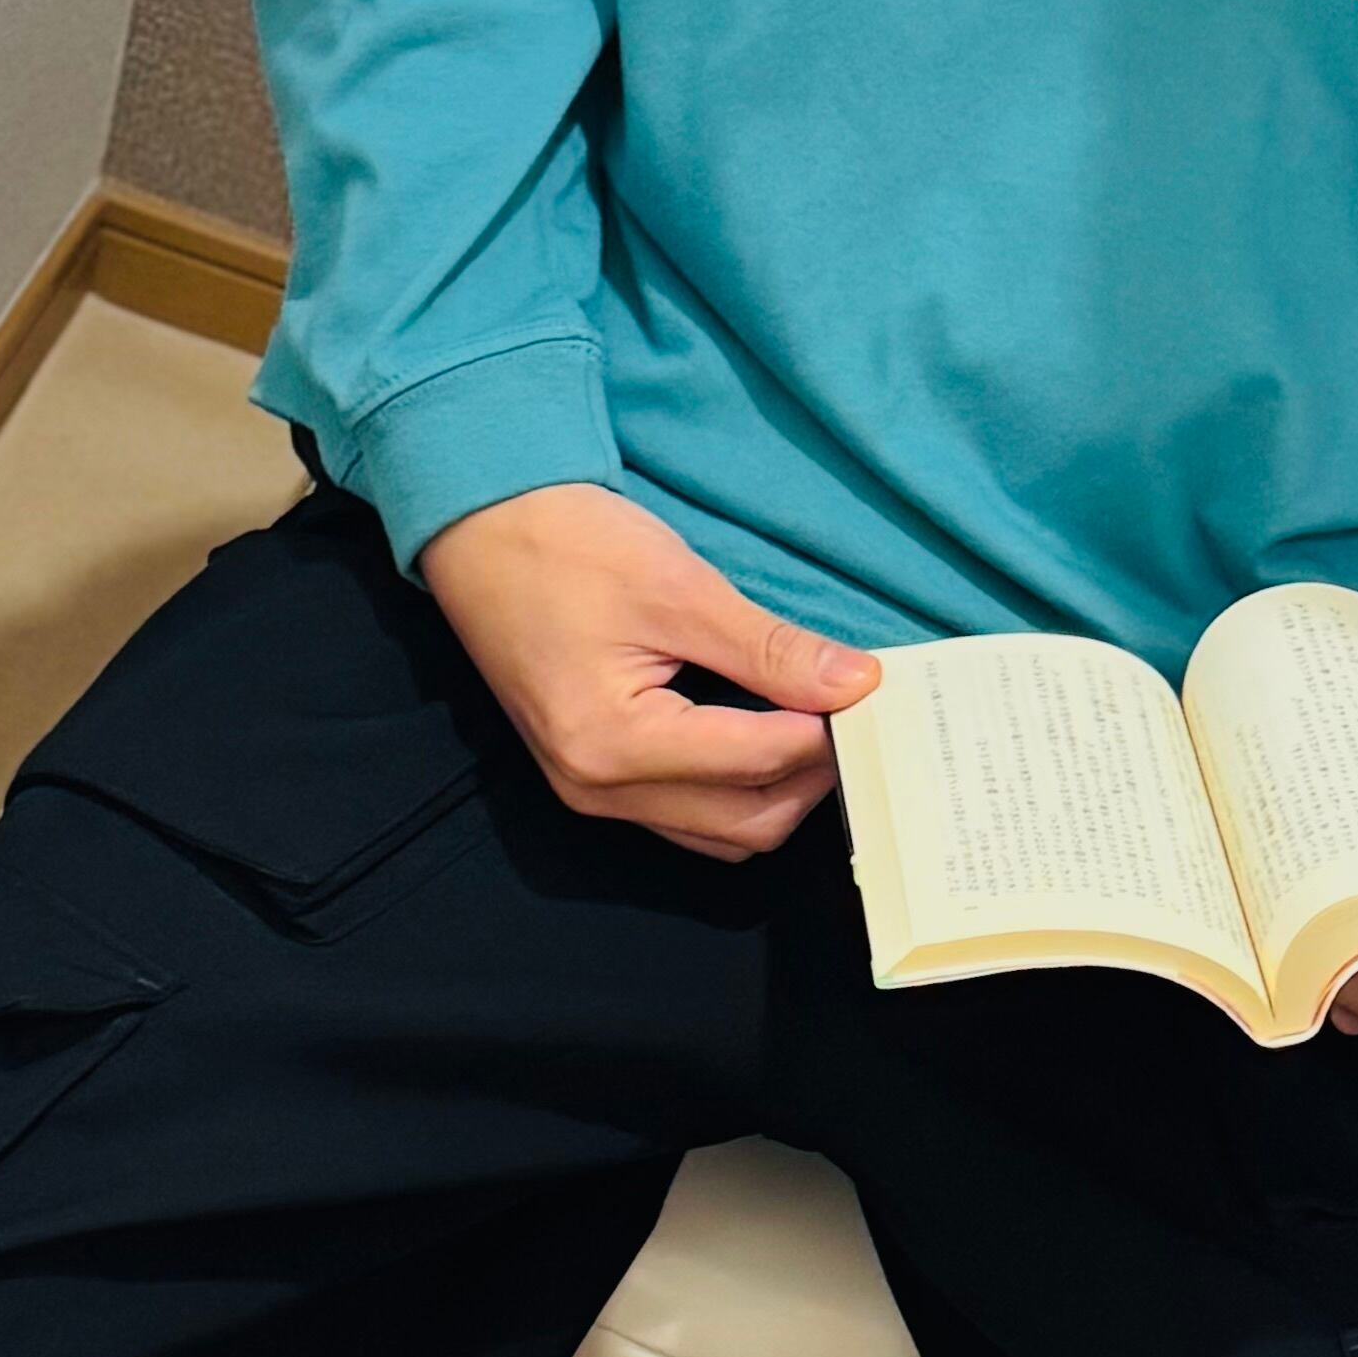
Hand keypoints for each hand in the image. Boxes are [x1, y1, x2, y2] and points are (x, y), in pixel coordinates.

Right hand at [418, 481, 878, 861]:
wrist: (479, 525)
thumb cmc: (565, 545)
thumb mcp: (679, 588)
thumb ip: (770, 649)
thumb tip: (857, 683)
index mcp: (615, 745)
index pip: (759, 762)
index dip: (829, 733)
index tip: (878, 695)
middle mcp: (598, 788)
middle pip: (747, 823)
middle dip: (813, 777)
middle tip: (858, 716)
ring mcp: (590, 790)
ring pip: (720, 831)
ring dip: (779, 791)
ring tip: (820, 725)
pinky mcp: (592, 773)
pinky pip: (686, 813)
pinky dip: (738, 787)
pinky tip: (769, 735)